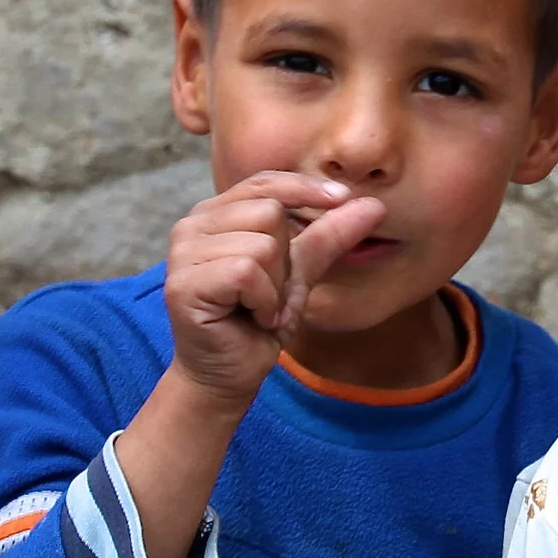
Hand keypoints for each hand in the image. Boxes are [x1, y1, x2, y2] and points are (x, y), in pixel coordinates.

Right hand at [161, 171, 384, 401]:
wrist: (230, 376)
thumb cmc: (257, 323)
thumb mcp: (300, 275)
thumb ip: (328, 237)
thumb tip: (375, 205)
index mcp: (215, 214)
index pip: (264, 181)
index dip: (304, 188)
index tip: (342, 197)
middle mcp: (192, 225)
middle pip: (270, 213)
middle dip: (286, 261)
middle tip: (270, 295)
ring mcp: (183, 253)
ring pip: (262, 245)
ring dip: (275, 288)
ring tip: (260, 310)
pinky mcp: (184, 283)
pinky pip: (246, 273)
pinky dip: (263, 302)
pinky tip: (252, 319)